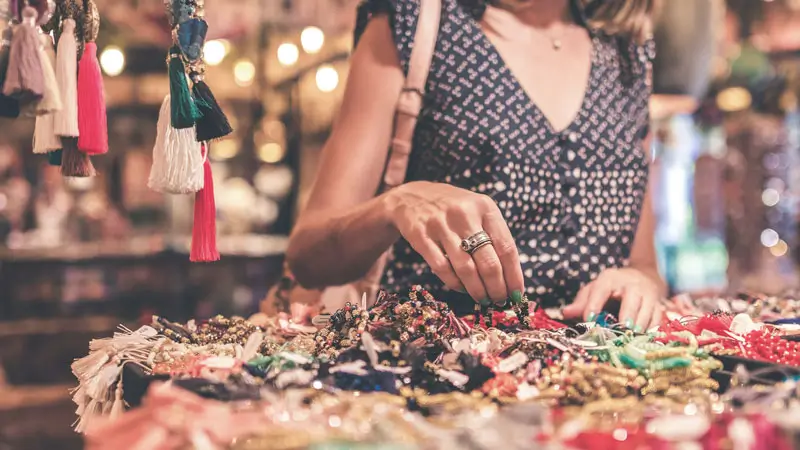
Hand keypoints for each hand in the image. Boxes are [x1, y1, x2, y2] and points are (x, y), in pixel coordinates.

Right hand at [386, 181, 523, 303]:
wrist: (411, 196)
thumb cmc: (453, 209)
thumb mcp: (477, 211)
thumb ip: (493, 236)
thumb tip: (510, 277)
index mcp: (485, 207)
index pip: (507, 247)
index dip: (514, 275)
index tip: (517, 293)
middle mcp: (465, 215)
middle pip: (488, 262)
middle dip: (497, 288)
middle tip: (500, 301)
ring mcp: (441, 225)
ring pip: (466, 269)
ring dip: (477, 290)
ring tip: (483, 299)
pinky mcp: (421, 236)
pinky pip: (442, 268)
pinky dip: (455, 283)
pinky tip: (462, 288)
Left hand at [562, 268, 663, 331]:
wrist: (641, 277)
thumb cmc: (611, 288)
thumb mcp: (594, 290)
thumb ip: (581, 302)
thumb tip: (566, 313)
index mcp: (610, 279)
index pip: (601, 289)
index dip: (594, 304)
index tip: (588, 319)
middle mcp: (631, 284)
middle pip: (632, 298)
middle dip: (627, 314)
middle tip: (622, 328)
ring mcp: (648, 293)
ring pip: (648, 309)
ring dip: (641, 325)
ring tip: (633, 337)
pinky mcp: (659, 304)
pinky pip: (658, 318)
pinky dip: (652, 329)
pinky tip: (645, 338)